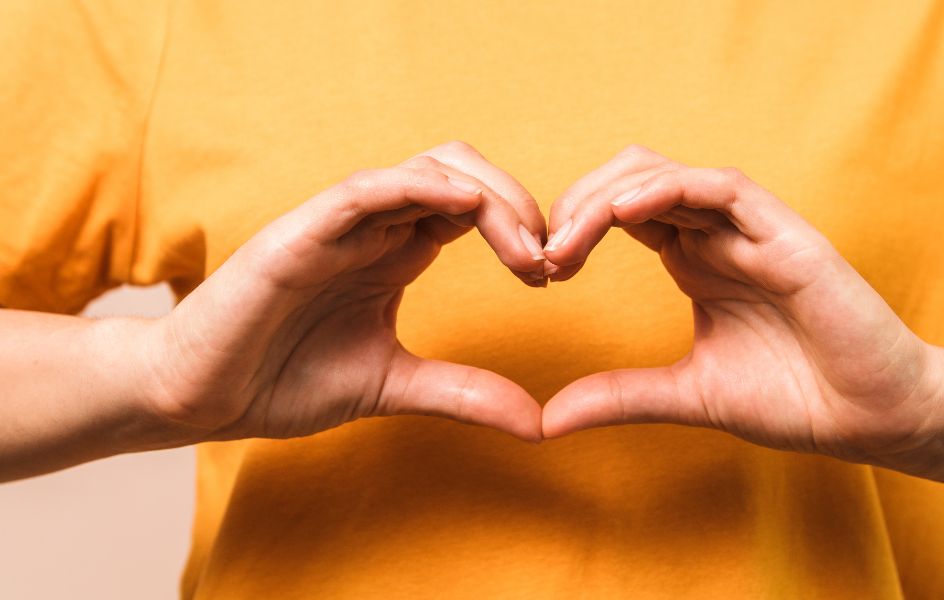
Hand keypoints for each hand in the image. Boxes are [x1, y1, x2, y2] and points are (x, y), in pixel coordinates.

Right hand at [137, 142, 546, 442]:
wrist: (198, 397)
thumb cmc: (282, 380)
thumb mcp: (394, 386)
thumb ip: (464, 394)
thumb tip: (539, 423)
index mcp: (396, 251)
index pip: (474, 209)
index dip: (522, 228)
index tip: (552, 275)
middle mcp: (373, 227)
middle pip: (462, 175)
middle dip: (518, 205)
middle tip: (550, 260)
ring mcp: (337, 225)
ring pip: (425, 170)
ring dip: (487, 197)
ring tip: (525, 248)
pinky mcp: (299, 233)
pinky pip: (366, 190)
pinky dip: (418, 187)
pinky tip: (463, 204)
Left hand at [541, 146, 943, 469]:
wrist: (874, 419)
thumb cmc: (797, 399)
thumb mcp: (688, 395)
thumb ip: (621, 396)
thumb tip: (546, 420)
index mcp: (695, 260)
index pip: (622, 213)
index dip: (575, 226)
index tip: (541, 270)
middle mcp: (719, 235)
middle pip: (633, 181)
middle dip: (579, 205)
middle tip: (544, 253)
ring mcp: (753, 230)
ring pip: (668, 174)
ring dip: (609, 195)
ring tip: (568, 236)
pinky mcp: (787, 235)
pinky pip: (723, 189)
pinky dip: (670, 189)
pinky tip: (624, 213)